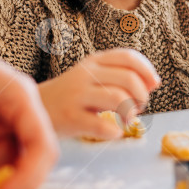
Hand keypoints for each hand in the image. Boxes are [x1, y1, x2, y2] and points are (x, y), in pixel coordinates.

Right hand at [38, 49, 160, 138]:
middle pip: (128, 78)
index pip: (128, 56)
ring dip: (130, 111)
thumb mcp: (92, 77)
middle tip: (138, 106)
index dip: (147, 71)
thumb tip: (154, 82)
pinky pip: (101, 125)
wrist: (34, 109)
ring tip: (126, 118)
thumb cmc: (70, 95)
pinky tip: (114, 132)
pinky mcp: (71, 118)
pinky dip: (115, 131)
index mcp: (93, 61)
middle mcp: (85, 74)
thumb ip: (120, 75)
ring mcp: (77, 95)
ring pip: (118, 98)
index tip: (153, 85)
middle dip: (142, 95)